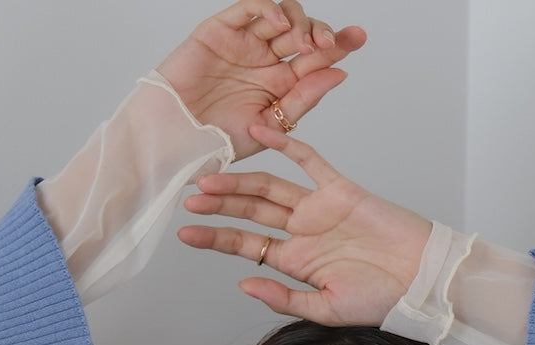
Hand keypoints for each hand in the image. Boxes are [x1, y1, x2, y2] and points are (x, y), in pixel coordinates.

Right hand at [158, 1, 365, 160]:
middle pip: (303, 34)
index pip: (315, 60)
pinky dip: (267, 9)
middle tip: (335, 42)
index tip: (358, 39)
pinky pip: (248, 9)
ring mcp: (244, 44)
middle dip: (324, 32)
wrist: (177, 140)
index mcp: (280, 86)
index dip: (337, 46)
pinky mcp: (220, 30)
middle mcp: (265, 61)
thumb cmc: (218, 141)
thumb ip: (304, 99)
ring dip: (300, 22)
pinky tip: (281, 23)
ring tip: (307, 43)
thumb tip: (339, 73)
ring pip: (280, 17)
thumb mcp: (271, 126)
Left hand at [178, 125, 432, 325]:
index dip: (216, 238)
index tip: (186, 233)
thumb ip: (284, 299)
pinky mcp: (340, 189)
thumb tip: (243, 284)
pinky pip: (309, 161)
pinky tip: (260, 131)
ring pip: (270, 188)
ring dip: (239, 181)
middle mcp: (303, 233)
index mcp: (297, 262)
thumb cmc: (381, 300)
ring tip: (209, 177)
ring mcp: (319, 209)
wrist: (420, 279)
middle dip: (219, 205)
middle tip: (188, 197)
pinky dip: (286, 144)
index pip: (246, 246)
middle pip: (251, 213)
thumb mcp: (326, 309)